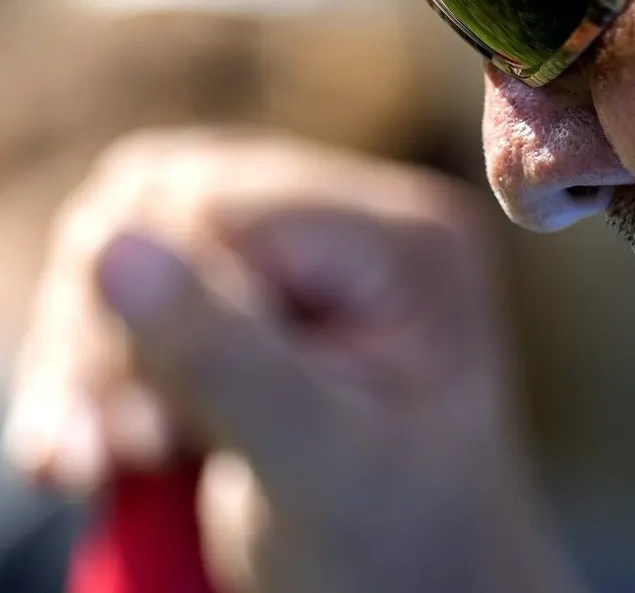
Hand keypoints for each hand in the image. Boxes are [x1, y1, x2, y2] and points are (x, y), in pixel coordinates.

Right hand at [3, 127, 582, 592]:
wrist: (415, 582)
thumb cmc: (399, 539)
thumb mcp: (322, 463)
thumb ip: (226, 357)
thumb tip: (115, 244)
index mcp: (409, 242)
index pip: (230, 209)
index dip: (157, 304)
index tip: (149, 430)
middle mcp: (363, 223)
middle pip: (169, 207)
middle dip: (115, 332)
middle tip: (126, 448)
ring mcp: (307, 250)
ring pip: (137, 242)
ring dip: (93, 355)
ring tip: (101, 459)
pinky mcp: (255, 289)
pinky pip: (142, 287)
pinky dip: (98, 369)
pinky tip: (92, 447)